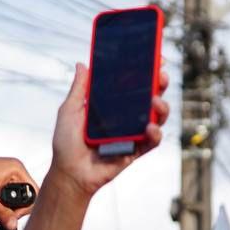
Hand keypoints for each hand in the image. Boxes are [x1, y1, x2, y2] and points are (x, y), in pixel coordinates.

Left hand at [0, 156, 37, 229]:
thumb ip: (0, 212)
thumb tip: (13, 226)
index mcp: (16, 169)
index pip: (33, 193)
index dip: (24, 208)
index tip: (10, 217)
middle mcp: (13, 172)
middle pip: (21, 201)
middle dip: (5, 211)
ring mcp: (5, 179)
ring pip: (9, 204)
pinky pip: (0, 202)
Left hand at [49, 63, 168, 196]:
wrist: (69, 172)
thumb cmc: (67, 142)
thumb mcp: (70, 110)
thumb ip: (79, 89)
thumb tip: (82, 64)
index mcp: (112, 104)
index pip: (132, 84)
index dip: (144, 71)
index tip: (153, 56)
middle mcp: (126, 116)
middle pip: (150, 96)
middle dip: (159, 83)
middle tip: (161, 74)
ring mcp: (134, 133)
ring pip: (157, 116)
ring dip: (162, 106)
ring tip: (156, 101)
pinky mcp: (137, 150)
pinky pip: (153, 140)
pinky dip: (155, 133)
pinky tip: (150, 127)